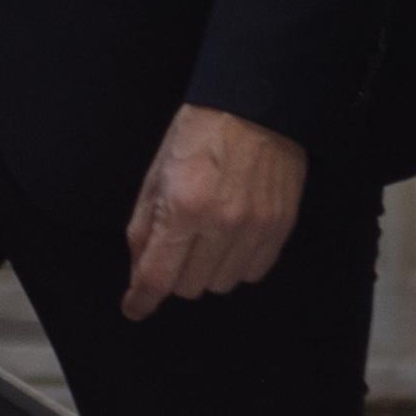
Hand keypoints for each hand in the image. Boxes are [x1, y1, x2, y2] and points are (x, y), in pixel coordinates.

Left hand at [120, 104, 306, 318]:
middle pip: (189, 287)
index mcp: (182, 207)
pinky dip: (237, 264)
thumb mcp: (156, 174)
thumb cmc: (199, 133)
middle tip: (177, 246)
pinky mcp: (280, 228)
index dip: (142, 300)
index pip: (158, 276)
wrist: (256, 106)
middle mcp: (221, 224)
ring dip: (207, 270)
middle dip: (175, 274)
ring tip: (207, 238)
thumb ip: (143, 227)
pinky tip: (232, 239)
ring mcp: (255, 228)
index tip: (135, 308)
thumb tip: (138, 272)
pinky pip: (253, 272)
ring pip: (221, 284)